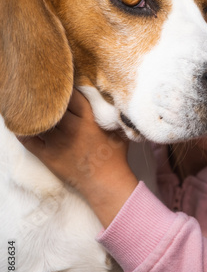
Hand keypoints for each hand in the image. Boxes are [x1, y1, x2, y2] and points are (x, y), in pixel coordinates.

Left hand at [18, 89, 137, 226]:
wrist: (106, 184)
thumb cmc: (115, 158)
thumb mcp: (119, 130)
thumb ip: (112, 114)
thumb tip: (111, 99)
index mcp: (88, 120)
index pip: (71, 96)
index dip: (65, 90)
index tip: (63, 88)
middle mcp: (70, 128)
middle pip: (52, 106)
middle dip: (49, 99)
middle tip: (46, 95)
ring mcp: (57, 142)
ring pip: (39, 121)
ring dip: (35, 113)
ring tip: (33, 108)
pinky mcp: (47, 156)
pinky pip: (28, 140)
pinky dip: (22, 130)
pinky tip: (22, 124)